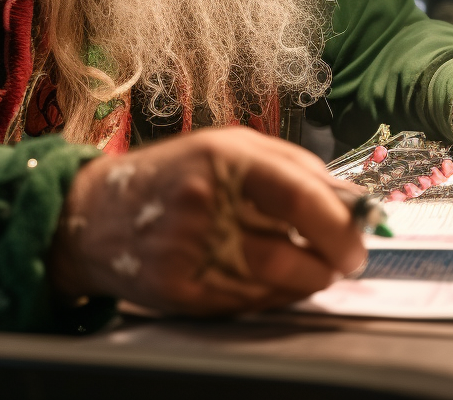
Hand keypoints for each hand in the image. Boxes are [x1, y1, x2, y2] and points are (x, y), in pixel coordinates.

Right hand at [48, 127, 365, 314]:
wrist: (94, 215)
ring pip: (276, 284)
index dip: (338, 222)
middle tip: (343, 259)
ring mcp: (190, 252)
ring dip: (306, 281)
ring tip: (309, 267)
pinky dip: (273, 298)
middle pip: (291, 250)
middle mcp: (205, 203)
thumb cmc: (171, 175)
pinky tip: (270, 280)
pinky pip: (249, 306)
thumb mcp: (226, 146)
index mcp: (222, 158)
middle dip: (330, 261)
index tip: (359, 236)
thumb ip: (290, 165)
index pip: (299, 194)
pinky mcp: (181, 292)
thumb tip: (348, 198)